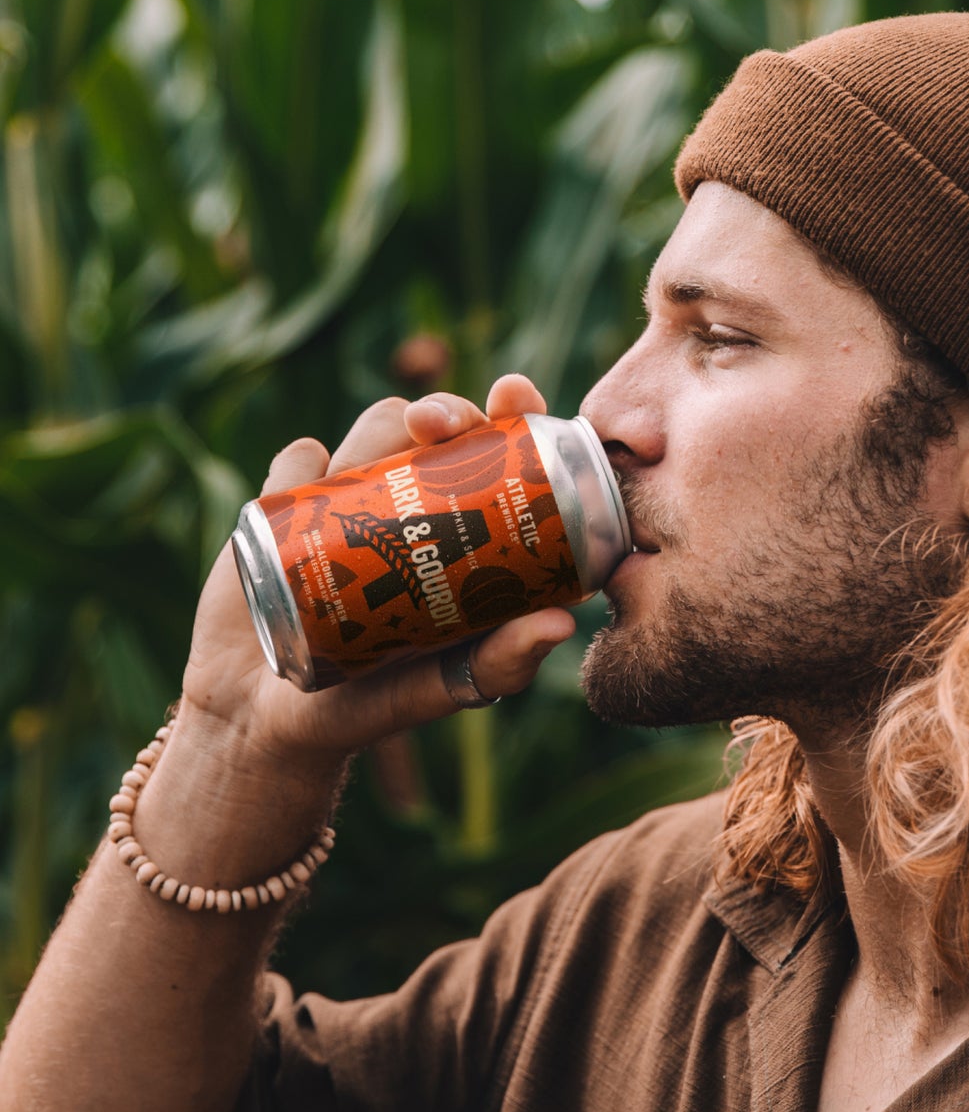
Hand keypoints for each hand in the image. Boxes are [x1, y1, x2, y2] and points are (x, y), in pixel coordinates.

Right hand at [179, 373, 576, 766]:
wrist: (261, 717)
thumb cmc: (369, 707)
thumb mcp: (440, 690)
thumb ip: (499, 664)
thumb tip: (563, 623)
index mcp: (468, 531)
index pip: (502, 451)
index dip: (513, 411)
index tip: (511, 395)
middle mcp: (417, 501)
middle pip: (440, 423)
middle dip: (442, 408)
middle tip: (430, 426)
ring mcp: (354, 494)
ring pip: (373, 428)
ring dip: (369, 445)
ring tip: (347, 508)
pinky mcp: (287, 498)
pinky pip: (297, 458)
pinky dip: (298, 468)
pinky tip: (292, 506)